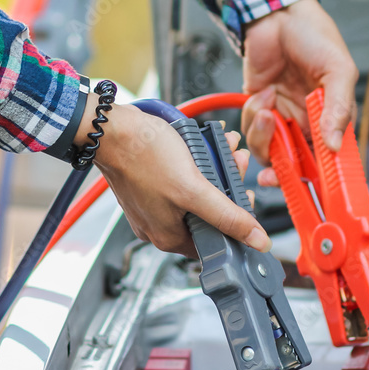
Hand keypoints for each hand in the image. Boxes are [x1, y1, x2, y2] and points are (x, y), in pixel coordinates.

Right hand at [75, 97, 270, 256]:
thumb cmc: (143, 155)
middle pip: (209, 213)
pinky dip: (199, 162)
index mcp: (169, 237)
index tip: (246, 198)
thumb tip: (257, 241)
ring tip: (225, 148)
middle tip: (236, 165)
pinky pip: (183, 177)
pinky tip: (208, 145)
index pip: (216, 242)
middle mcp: (160, 225)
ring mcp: (154, 203)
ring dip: (217, 169)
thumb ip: (227, 217)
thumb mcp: (194, 189)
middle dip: (228, 185)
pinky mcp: (151, 182)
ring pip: (198, 191)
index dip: (236, 222)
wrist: (111, 127)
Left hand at [241, 0, 357, 186]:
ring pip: (269, 148)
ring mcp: (282, 115)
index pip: (330, 159)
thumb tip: (335, 144)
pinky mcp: (259, 106)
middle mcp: (307, 121)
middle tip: (274, 174)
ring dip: (263, 136)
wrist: (278, 13)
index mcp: (333, 117)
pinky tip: (262, 93)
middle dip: (282, 169)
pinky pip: (251, 128)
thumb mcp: (338, 69)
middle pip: (296, 162)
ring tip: (266, 110)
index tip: (309, 188)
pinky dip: (252, 116)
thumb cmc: (315, 36)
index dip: (320, 178)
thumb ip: (338, 108)